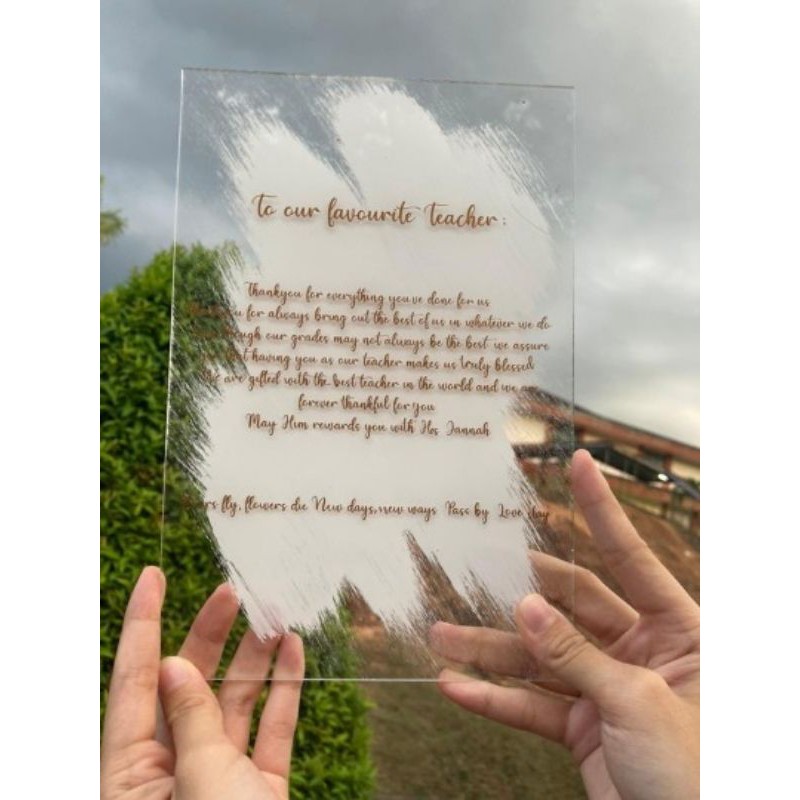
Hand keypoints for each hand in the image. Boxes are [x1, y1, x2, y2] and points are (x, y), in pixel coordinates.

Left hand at [101, 568, 304, 799]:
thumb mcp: (200, 778)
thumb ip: (189, 719)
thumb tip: (174, 665)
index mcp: (131, 778)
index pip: (132, 683)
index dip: (142, 624)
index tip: (151, 575)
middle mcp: (171, 774)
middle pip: (187, 687)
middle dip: (211, 637)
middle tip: (232, 592)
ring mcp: (220, 781)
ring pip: (232, 705)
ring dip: (254, 659)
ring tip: (275, 616)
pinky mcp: (260, 790)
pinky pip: (269, 730)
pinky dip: (282, 691)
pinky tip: (293, 652)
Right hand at [433, 449, 699, 799]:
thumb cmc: (701, 774)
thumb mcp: (638, 703)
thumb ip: (576, 653)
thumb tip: (525, 607)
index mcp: (680, 632)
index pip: (632, 557)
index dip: (602, 509)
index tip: (579, 463)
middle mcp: (643, 653)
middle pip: (570, 609)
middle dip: (519, 599)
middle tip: (475, 574)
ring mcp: (610, 690)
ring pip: (541, 659)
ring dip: (491, 652)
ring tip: (441, 638)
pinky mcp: (585, 728)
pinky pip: (534, 706)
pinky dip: (496, 699)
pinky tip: (458, 687)